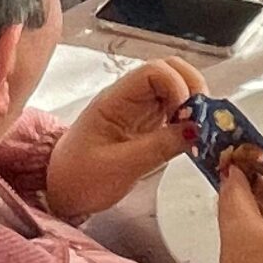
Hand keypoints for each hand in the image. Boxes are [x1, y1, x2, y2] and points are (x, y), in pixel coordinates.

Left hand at [44, 56, 204, 219]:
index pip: (154, 71)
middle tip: (201, 119)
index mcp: (115, 100)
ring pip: (178, 86)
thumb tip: (197, 129)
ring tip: (197, 130)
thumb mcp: (121, 167)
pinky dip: (190, 118)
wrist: (61, 192)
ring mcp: (140, 108)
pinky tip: (190, 137)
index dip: (177, 85)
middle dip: (193, 89)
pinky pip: (176, 108)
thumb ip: (159, 146)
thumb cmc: (80, 179)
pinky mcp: (149, 123)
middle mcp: (130, 97)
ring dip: (194, 103)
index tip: (186, 114)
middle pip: (171, 70)